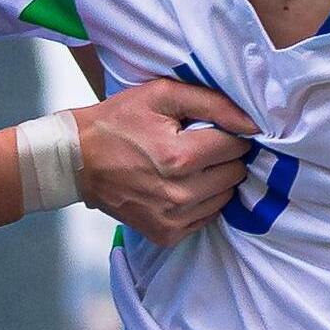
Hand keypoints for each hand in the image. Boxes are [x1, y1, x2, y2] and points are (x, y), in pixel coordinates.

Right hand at [73, 79, 258, 244]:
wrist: (77, 160)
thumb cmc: (118, 122)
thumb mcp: (161, 95)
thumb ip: (212, 103)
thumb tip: (252, 123)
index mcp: (178, 156)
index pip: (236, 145)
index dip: (228, 132)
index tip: (210, 129)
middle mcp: (179, 193)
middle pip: (234, 173)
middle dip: (222, 157)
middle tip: (196, 147)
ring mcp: (172, 218)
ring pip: (225, 198)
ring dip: (214, 180)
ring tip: (187, 167)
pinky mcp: (166, 235)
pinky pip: (207, 218)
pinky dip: (200, 202)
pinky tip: (179, 186)